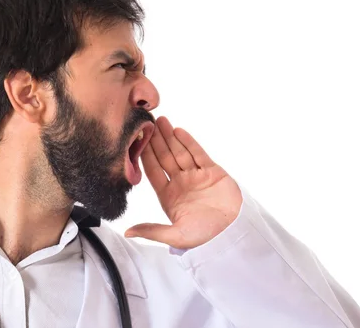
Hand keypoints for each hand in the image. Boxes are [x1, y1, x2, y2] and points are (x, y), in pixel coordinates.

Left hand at [124, 116, 242, 248]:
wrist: (233, 231)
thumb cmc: (204, 236)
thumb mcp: (175, 236)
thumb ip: (152, 231)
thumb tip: (127, 232)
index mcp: (169, 196)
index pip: (153, 172)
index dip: (145, 156)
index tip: (137, 142)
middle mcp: (180, 184)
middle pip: (165, 158)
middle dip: (157, 141)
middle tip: (148, 124)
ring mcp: (196, 176)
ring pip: (180, 152)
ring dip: (171, 137)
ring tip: (161, 121)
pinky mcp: (212, 171)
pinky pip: (198, 154)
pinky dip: (189, 142)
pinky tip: (178, 131)